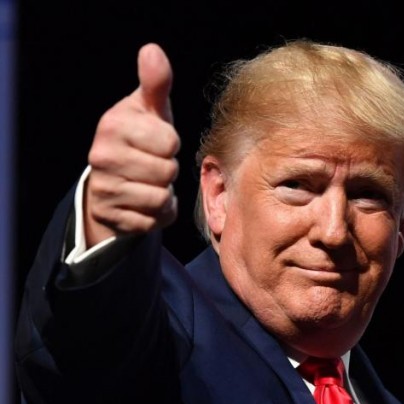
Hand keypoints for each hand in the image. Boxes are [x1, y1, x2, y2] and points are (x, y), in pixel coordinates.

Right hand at [84, 43, 179, 246]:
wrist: (113, 178)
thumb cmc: (141, 137)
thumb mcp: (151, 110)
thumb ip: (156, 83)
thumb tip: (152, 50)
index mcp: (113, 125)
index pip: (170, 142)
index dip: (170, 144)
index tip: (156, 141)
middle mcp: (101, 156)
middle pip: (167, 171)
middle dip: (168, 169)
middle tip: (152, 163)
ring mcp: (104, 188)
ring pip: (161, 197)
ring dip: (164, 193)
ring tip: (148, 181)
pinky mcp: (111, 216)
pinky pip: (153, 220)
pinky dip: (156, 214)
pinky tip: (142, 201)